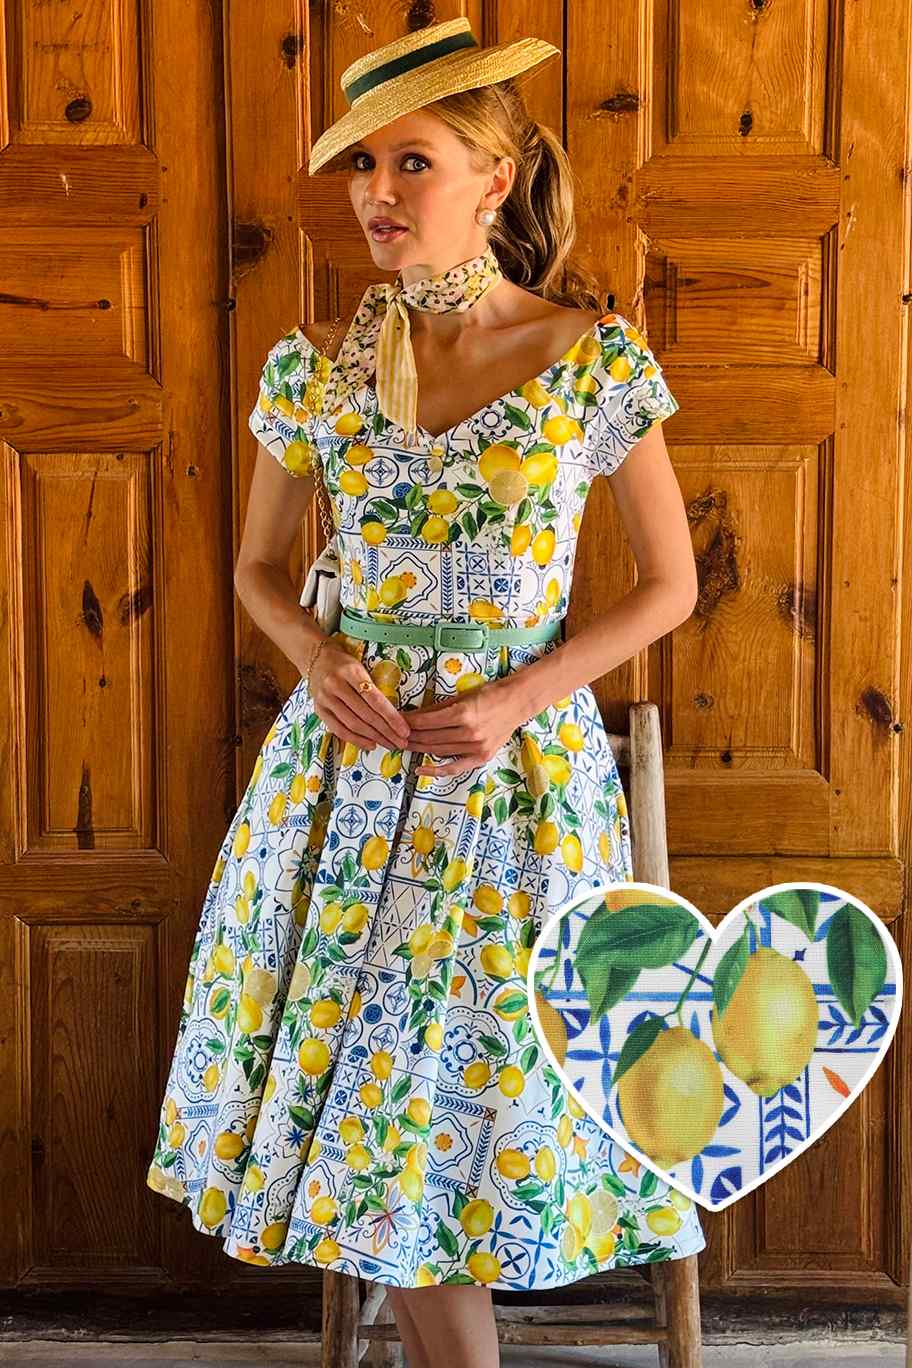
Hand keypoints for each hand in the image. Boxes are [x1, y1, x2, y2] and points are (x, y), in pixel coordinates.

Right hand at [307, 638, 410, 751]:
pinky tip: (371, 744)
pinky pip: (339, 730)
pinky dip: (356, 740)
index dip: (391, 717)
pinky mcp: (319, 710)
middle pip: (365, 714)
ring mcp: (325, 699)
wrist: (316, 660)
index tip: (404, 730)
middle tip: (401, 742)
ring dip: (374, 738)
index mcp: (351, 672)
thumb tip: (395, 716)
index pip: (375, 699)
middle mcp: (335, 685)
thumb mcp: (361, 669)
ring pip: (353, 724)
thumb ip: (374, 689)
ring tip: (389, 744)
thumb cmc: (345, 665)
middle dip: (386, 731)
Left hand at [405, 676, 527, 778]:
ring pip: (437, 751)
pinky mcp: (481, 758)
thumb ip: (438, 708)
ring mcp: (475, 748)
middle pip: (429, 738)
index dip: (408, 722)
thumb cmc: (490, 694)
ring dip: (418, 748)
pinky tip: (419, 770)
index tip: (395, 720)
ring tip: (403, 746)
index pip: (426, 721)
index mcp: (463, 714)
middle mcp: (468, 733)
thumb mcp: (462, 695)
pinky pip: (454, 768)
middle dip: (408, 736)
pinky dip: (436, 771)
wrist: (517, 703)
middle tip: (394, 734)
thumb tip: (413, 716)